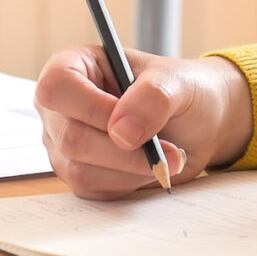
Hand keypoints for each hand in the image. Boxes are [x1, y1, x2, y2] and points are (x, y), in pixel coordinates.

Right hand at [34, 47, 254, 200]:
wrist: (199, 124)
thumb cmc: (183, 91)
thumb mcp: (177, 81)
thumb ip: (152, 97)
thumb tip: (121, 133)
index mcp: (75, 66)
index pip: (57, 87)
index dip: (92, 109)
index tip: (131, 123)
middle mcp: (62, 106)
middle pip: (70, 137)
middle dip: (124, 150)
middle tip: (168, 148)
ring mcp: (64, 143)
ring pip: (80, 170)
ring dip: (131, 169)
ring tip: (163, 154)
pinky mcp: (78, 173)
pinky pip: (92, 190)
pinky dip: (128, 182)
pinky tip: (147, 166)